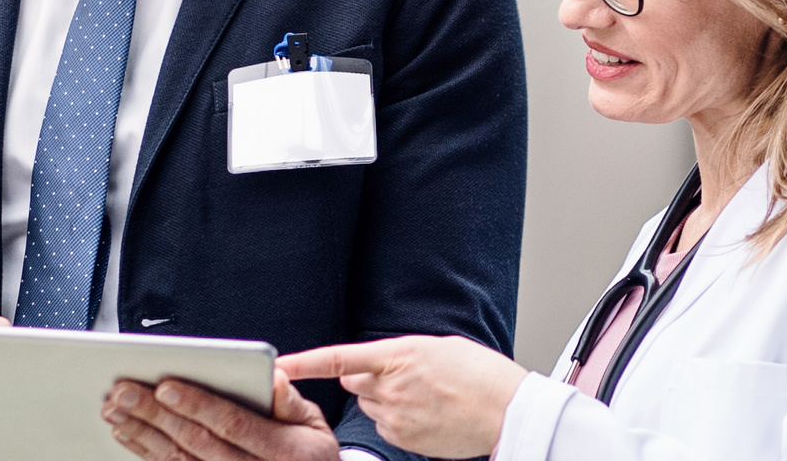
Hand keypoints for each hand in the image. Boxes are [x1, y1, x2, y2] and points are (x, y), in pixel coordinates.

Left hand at [103, 372, 336, 460]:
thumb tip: (271, 378)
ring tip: (114, 409)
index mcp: (284, 451)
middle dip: (156, 416)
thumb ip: (290, 402)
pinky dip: (146, 453)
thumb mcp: (314, 424)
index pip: (234, 425)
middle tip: (122, 392)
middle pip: (197, 444)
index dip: (199, 405)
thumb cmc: (307, 453)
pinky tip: (127, 434)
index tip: (166, 386)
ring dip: (142, 435)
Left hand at [278, 336, 525, 458]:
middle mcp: (391, 386)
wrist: (508, 411)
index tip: (278, 366)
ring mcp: (395, 416)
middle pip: (353, 383)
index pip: (338, 359)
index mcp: (399, 354)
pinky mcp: (402, 439)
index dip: (304, 363)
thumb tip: (381, 366)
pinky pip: (384, 426)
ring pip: (369, 406)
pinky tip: (425, 415)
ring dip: (384, 400)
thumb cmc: (482, 375)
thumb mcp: (439, 348)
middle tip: (403, 378)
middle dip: (368, 379)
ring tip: (423, 398)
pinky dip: (396, 420)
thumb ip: (401, 355)